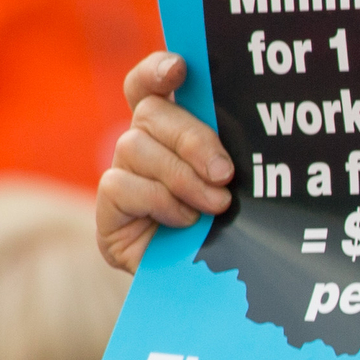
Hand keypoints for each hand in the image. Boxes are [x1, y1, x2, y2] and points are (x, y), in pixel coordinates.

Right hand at [97, 51, 229, 272]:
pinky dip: (158, 201)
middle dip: (191, 138)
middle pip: (149, 113)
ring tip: (215, 206)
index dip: (158, 70)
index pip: (151, 86)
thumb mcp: (242, 186)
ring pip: (134, 147)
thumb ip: (231, 152)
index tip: (180, 69)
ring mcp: (122, 177)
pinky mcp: (109, 212)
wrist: (217, 290)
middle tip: (225, 172)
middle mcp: (143, 148)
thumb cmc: (239, 232)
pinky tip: (185, 221)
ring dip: (180, 177)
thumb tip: (249, 119)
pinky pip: (120, 185)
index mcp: (174, 133)